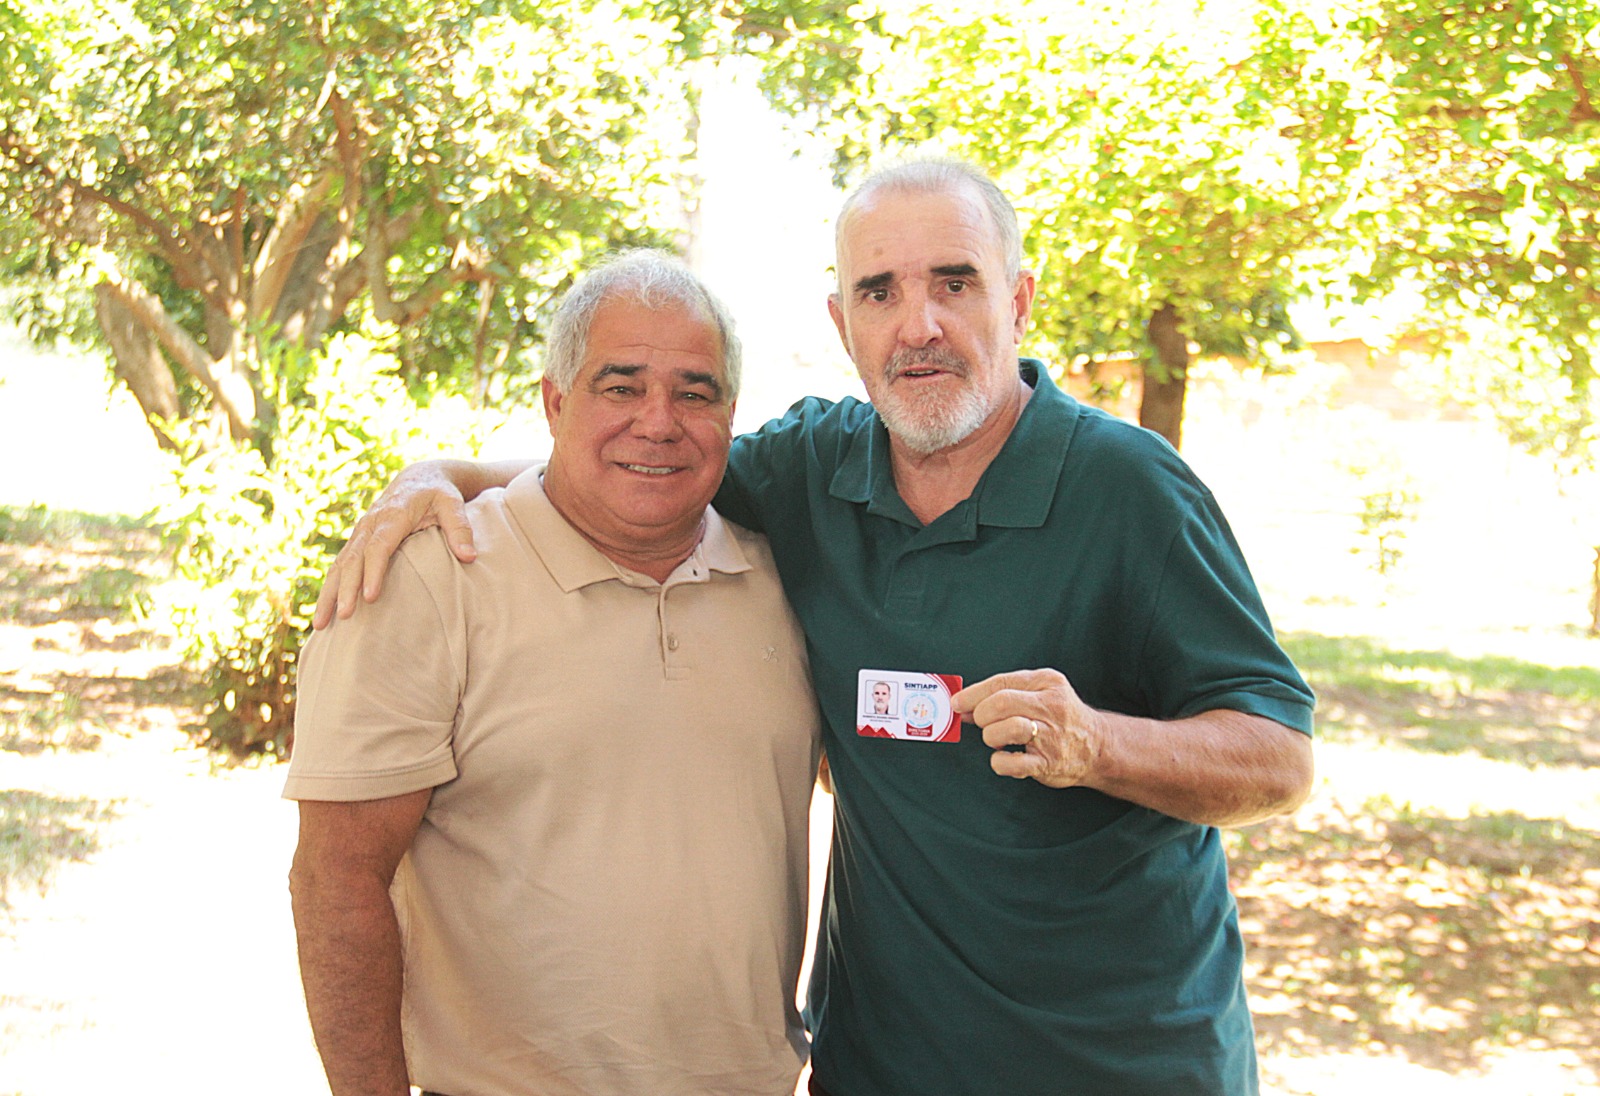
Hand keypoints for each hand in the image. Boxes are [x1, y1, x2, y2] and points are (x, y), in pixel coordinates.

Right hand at [311, 461, 476, 629]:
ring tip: (320, 624)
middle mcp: (371, 524)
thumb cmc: (439, 493)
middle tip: (345, 616)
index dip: (374, 571)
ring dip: (329, 594)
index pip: (379, 546)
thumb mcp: (453, 503)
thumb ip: (460, 528)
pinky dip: (330, 588)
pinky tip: (325, 612)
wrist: (419, 478)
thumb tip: (469, 556)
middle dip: (346, 588)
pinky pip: (339, 566)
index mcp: (393, 515)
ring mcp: (361, 532)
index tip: (370, 596)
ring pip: (340, 564)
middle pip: (353, 559)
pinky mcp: (358, 541)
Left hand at [952, 668, 1104, 787]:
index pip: (1001, 682)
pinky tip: (1005, 757)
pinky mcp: (1048, 762)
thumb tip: (963, 706)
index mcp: (1046, 682)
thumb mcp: (1040, 693)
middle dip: (981, 715)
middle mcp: (1050, 706)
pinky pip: (1011, 763)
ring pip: (1005, 729)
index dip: (972, 694)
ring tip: (997, 740)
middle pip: (1000, 703)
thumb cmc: (1060, 718)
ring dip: (990, 736)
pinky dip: (999, 762)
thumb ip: (1003, 695)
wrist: (1098, 746)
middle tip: (983, 723)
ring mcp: (1051, 735)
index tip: (957, 703)